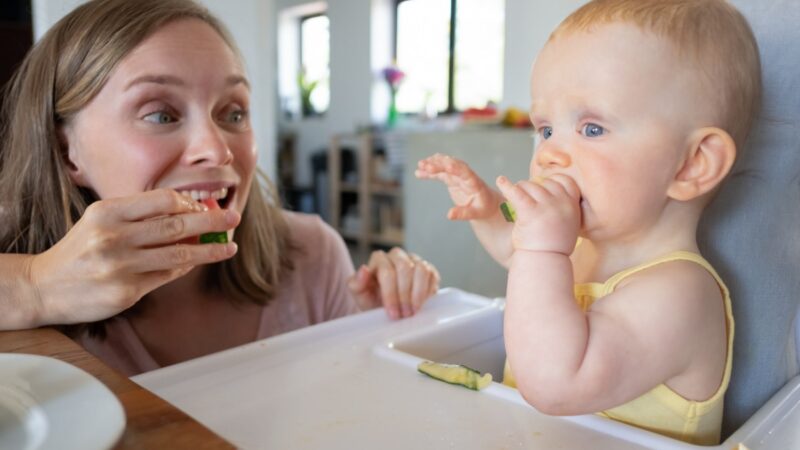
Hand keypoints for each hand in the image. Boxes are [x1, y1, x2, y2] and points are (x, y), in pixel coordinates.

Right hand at [28, 189, 239, 325]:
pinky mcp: (126, 292)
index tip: (206, 204)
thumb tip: (188, 212)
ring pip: (179, 254)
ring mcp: (120, 267)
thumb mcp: (101, 221)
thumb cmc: (80, 249)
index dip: (189, 202)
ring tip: (229, 246)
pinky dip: (185, 266)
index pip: (162, 200)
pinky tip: (197, 261)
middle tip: (233, 218)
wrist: (43, 287)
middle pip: (176, 225)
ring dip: (209, 249)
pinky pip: (167, 276)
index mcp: (107, 213)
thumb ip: (139, 215)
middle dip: (211, 221)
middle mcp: (113, 238)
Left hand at [347, 248, 439, 318]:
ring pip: (421, 269)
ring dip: (418, 293)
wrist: (388, 308)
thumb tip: (364, 269)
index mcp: (378, 259)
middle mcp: (397, 255)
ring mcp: (413, 260)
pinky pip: (432, 275)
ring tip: (413, 311)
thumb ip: (356, 283)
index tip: (392, 313)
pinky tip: (421, 304)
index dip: (390, 294)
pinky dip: (428, 291)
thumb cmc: (373, 300)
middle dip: (404, 295)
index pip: (386, 271)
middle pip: (404, 268)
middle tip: (404, 314)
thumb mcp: (360, 296)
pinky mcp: (428, 268)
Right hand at [415, 153, 503, 220]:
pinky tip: (419, 172)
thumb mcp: (476, 213)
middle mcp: (466, 175)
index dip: (456, 168)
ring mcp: (458, 175)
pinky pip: (440, 173)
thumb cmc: (483, 208)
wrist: (486, 203)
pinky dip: (430, 172)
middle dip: (440, 164)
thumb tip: (449, 215)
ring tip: (420, 165)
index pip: (465, 172)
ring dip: (433, 164)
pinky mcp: (452, 178)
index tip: (447, 165)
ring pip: (445, 166)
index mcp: (474, 183)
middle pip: (452, 166)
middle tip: (425, 165)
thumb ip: (463, 213)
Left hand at [496, 174, 580, 254]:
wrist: (545, 262)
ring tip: (514, 197)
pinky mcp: (530, 211)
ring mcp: (546, 206)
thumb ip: (564, 211)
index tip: (544, 188)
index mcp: (572, 206)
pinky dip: (506, 185)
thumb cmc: (553, 248)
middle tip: (525, 197)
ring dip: (520, 189)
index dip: (553, 182)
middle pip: (544, 182)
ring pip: (529, 185)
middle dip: (533, 187)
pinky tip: (500, 181)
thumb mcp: (568, 226)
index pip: (565, 182)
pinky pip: (516, 192)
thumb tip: (554, 197)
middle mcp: (561, 203)